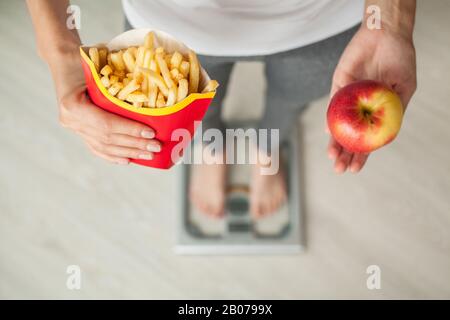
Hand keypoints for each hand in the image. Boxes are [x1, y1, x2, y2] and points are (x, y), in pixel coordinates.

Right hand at [54, 54, 160, 164]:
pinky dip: (113, 155)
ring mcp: (73, 127)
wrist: (64, 61)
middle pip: (108, 139)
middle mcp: (70, 120)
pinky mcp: (78, 131)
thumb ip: (118, 82)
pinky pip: (96, 148)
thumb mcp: (98, 67)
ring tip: (149, 154)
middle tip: (156, 146)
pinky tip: (128, 160)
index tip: (151, 132)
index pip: (106, 124)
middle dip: (135, 144)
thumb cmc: (83, 59)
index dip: (130, 130)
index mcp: (73, 104)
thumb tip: (150, 92)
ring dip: (129, 152)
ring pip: (104, 147)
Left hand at [328, 26, 415, 172]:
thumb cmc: (400, 60)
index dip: (361, 155)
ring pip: (338, 124)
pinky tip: (327, 130)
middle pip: (349, 136)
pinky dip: (328, 116)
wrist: (387, 33)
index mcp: (377, 112)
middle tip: (339, 169)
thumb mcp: (404, 88)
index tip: (354, 169)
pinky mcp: (338, 84)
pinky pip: (332, 103)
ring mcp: (348, 97)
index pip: (366, 139)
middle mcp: (361, 108)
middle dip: (343, 154)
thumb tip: (385, 136)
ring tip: (332, 157)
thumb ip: (394, 110)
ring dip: (334, 141)